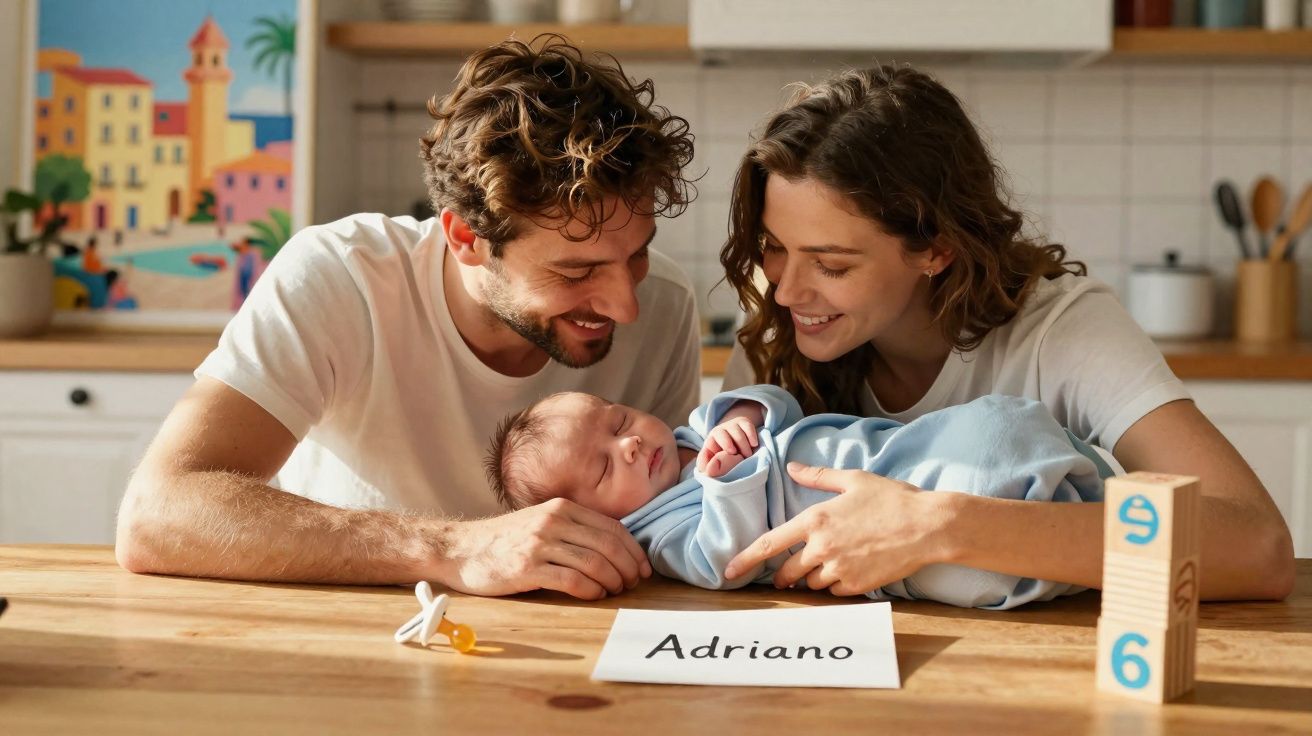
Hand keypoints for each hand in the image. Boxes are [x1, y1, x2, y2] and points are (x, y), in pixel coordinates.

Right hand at [436, 498, 651, 599]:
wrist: (461, 549)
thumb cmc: (505, 541)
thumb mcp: (541, 523)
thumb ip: (572, 529)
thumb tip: (613, 549)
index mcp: (562, 508)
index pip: (612, 527)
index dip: (634, 550)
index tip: (643, 567)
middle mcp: (554, 521)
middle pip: (608, 545)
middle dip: (628, 567)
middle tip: (633, 583)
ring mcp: (540, 543)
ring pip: (594, 562)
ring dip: (612, 581)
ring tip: (616, 591)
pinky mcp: (528, 567)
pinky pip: (572, 579)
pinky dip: (591, 590)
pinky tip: (595, 595)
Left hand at [696, 415, 758, 474]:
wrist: (740, 450)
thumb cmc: (726, 461)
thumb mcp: (715, 465)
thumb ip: (710, 468)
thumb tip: (708, 471)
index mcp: (710, 443)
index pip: (710, 443)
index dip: (721, 447)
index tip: (731, 453)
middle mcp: (719, 432)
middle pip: (721, 434)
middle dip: (729, 443)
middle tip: (739, 456)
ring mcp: (731, 426)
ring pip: (736, 432)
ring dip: (743, 445)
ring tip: (748, 455)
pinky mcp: (743, 423)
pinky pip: (747, 426)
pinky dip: (751, 435)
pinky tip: (754, 444)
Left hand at [723, 463, 947, 595]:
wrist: (928, 527)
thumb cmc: (892, 498)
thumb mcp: (853, 479)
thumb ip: (818, 476)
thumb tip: (793, 467)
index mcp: (815, 520)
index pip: (769, 545)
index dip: (745, 560)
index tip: (728, 572)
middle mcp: (822, 548)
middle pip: (788, 573)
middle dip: (785, 576)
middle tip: (788, 574)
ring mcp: (839, 569)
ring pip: (812, 585)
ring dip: (814, 579)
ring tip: (832, 563)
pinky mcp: (857, 586)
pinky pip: (835, 592)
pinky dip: (836, 585)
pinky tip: (852, 569)